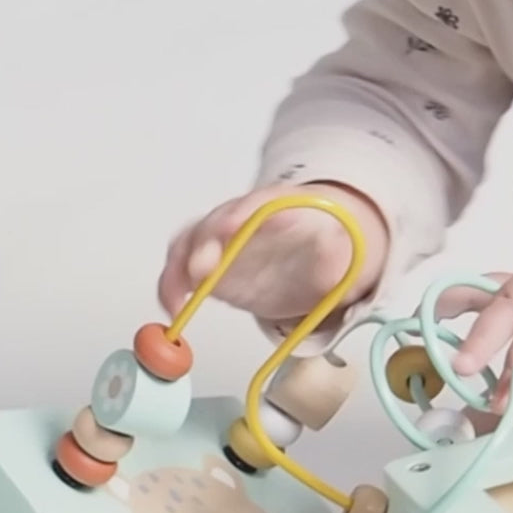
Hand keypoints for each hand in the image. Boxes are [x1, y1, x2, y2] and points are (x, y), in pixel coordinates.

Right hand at [157, 182, 389, 322]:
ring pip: (188, 245)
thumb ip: (334, 247)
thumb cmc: (323, 246)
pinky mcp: (210, 269)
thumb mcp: (340, 248)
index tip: (234, 225)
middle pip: (213, 224)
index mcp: (273, 207)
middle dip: (204, 244)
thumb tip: (331, 242)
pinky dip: (173, 288)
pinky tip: (174, 308)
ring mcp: (220, 244)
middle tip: (201, 269)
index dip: (242, 213)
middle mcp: (239, 221)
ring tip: (177, 299)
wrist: (314, 257)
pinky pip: (181, 273)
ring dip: (179, 269)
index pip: (255, 204)